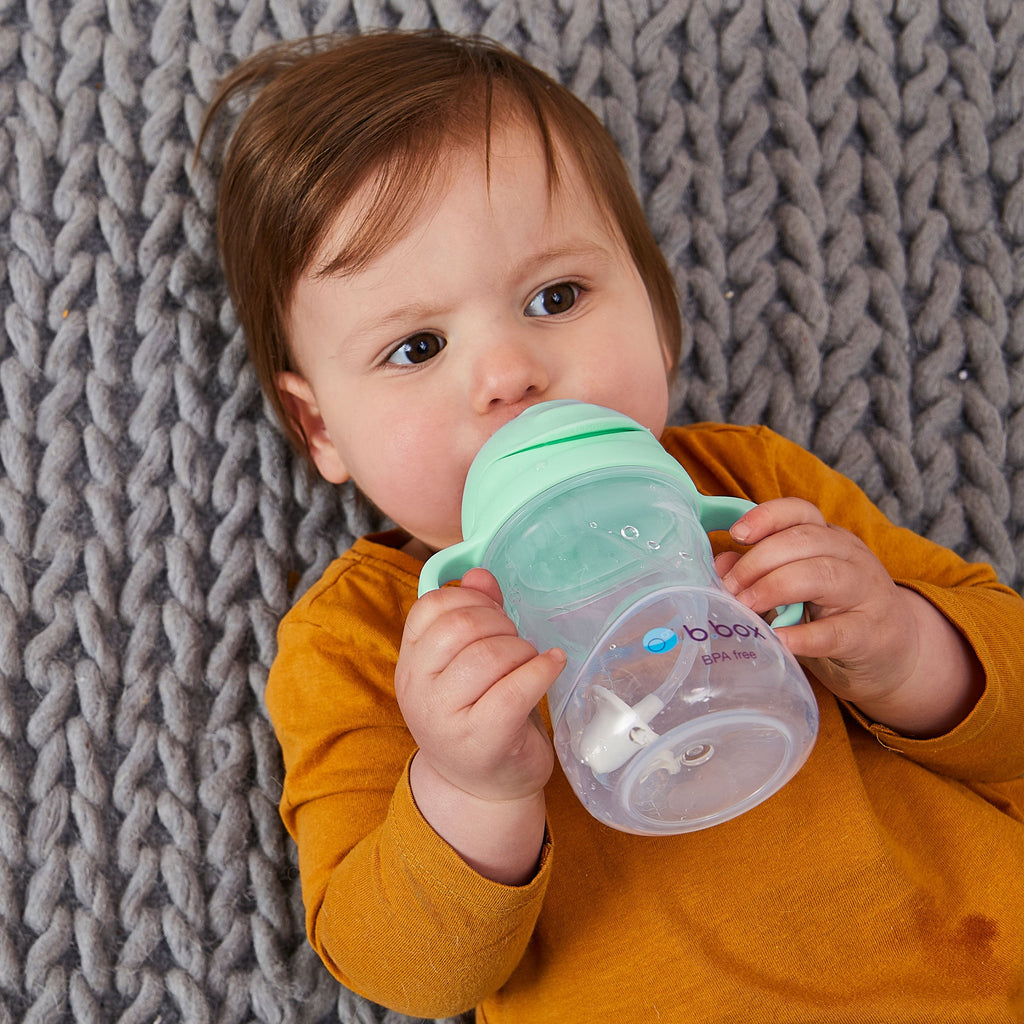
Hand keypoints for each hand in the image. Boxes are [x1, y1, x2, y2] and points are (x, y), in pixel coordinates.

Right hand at [396, 569, 562, 881]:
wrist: (480, 790)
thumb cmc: (478, 716)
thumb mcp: (466, 665)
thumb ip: (472, 615)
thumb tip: (480, 574)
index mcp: (411, 664)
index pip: (430, 608)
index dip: (469, 600)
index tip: (493, 617)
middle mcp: (418, 689)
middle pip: (460, 627)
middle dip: (500, 623)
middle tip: (517, 642)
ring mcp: (446, 718)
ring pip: (490, 655)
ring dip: (523, 649)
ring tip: (531, 660)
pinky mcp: (482, 740)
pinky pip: (515, 689)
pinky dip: (543, 669)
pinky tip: (554, 664)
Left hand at [714, 498, 981, 735]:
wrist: (896, 650)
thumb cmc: (836, 612)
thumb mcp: (798, 585)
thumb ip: (759, 572)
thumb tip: (720, 566)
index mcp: (828, 538)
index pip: (800, 512)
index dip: (766, 517)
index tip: (736, 534)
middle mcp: (850, 557)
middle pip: (804, 542)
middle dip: (758, 562)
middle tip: (728, 589)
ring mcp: (865, 593)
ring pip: (822, 575)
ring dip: (775, 589)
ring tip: (745, 609)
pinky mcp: (871, 634)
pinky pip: (837, 631)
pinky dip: (805, 636)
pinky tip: (779, 640)